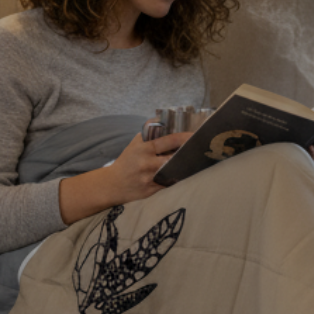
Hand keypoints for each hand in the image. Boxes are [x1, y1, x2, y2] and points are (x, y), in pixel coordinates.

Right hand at [58, 131, 190, 225]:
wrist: (113, 184)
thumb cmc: (127, 161)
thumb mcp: (135, 143)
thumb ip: (150, 134)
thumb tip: (168, 122)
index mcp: (144, 149)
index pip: (169, 141)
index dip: (184, 138)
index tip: (196, 136)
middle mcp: (147, 164)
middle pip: (174, 158)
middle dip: (187, 154)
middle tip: (200, 150)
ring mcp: (150, 179)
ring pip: (174, 172)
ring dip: (184, 167)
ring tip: (194, 162)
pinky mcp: (152, 191)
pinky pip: (169, 183)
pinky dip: (176, 178)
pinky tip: (183, 174)